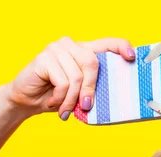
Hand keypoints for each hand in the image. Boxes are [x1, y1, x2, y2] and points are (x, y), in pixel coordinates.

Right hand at [4, 36, 135, 119]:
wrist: (29, 101)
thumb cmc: (59, 96)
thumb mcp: (81, 94)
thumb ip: (94, 89)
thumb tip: (115, 97)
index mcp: (84, 51)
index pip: (107, 43)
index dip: (121, 47)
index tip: (131, 58)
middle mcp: (71, 45)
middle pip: (92, 63)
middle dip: (90, 89)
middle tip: (86, 106)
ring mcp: (56, 49)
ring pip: (76, 77)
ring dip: (72, 99)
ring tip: (65, 109)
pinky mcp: (44, 58)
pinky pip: (62, 83)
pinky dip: (60, 98)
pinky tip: (54, 102)